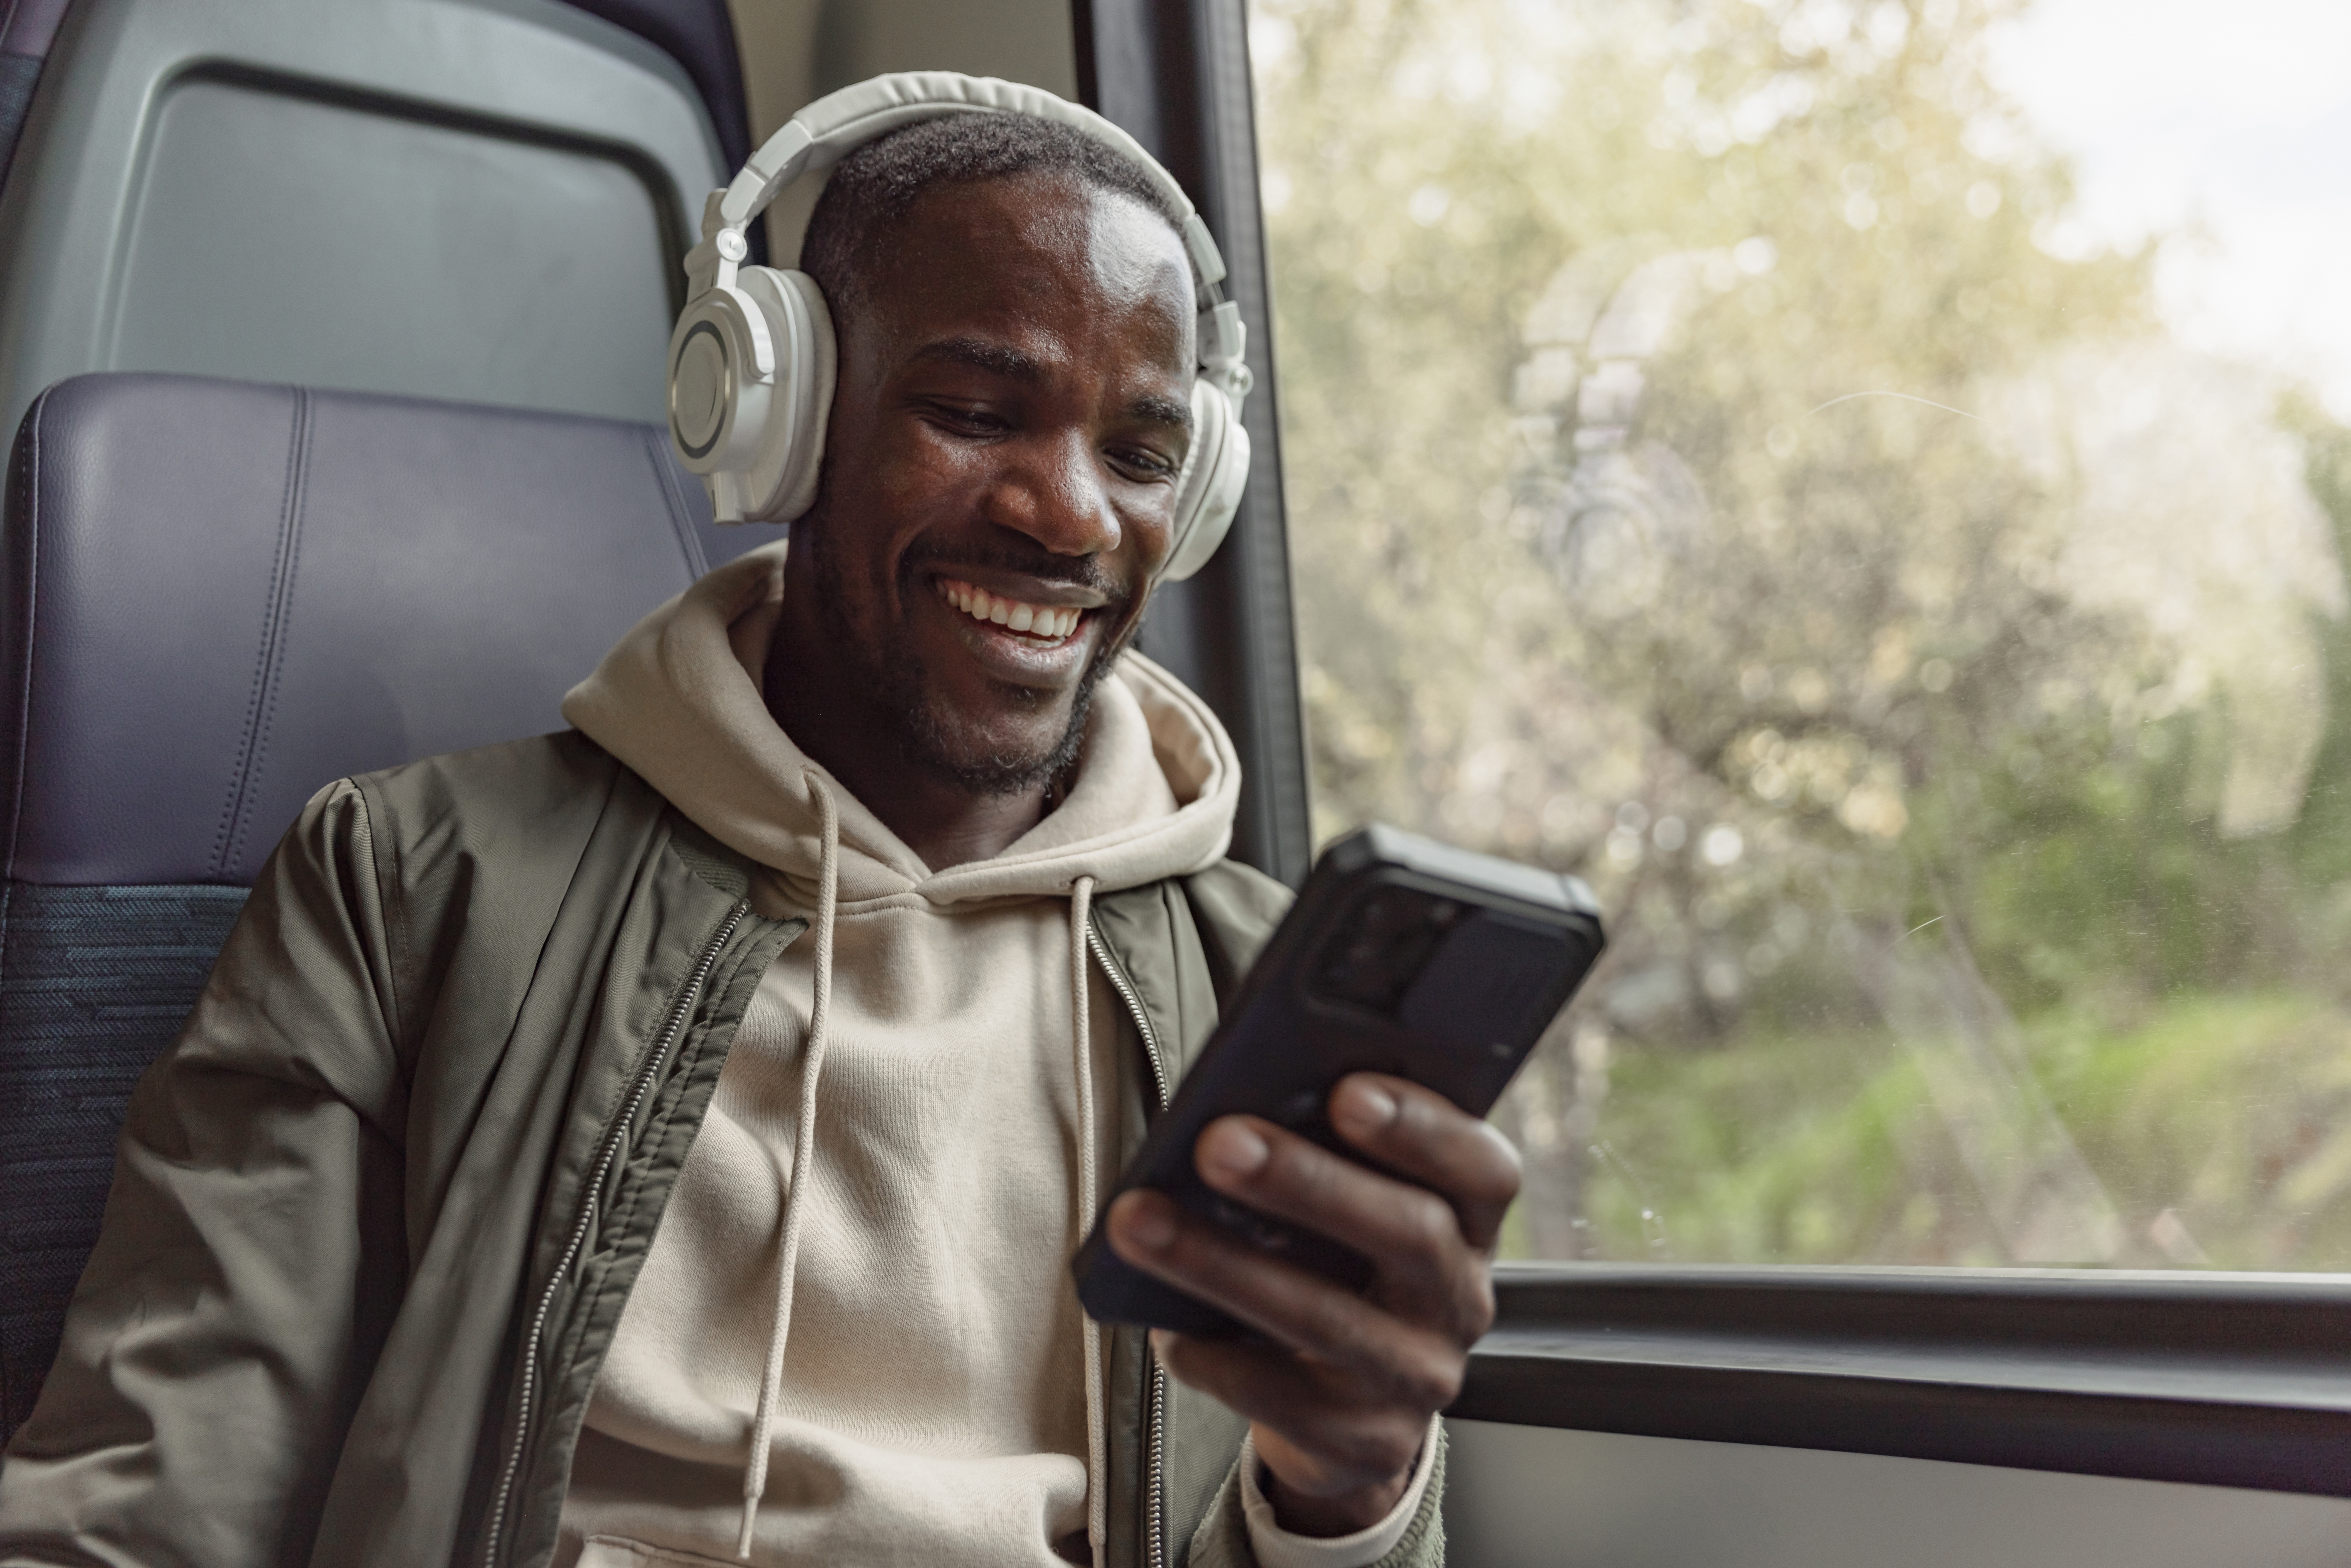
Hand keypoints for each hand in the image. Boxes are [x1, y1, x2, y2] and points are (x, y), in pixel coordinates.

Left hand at [1104, 1073, 1519, 1536]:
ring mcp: (1420, 1376)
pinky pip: (1285, 1399)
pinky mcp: (1368, 1442)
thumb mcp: (1352, 1209)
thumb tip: (1237, 1111)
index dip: (1423, 1127)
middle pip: (1409, 1234)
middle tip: (1217, 1142)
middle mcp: (1459, 1300)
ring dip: (1224, 1264)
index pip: (1483, 1170)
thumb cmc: (1335, 1270)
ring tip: (1140, 1221)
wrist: (1349, 1408)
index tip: (1346, 1090)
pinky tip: (1166, 1326)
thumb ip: (1324, 1157)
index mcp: (1468, 1224)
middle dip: (1307, 1182)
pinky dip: (1217, 1356)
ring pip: (1328, 1319)